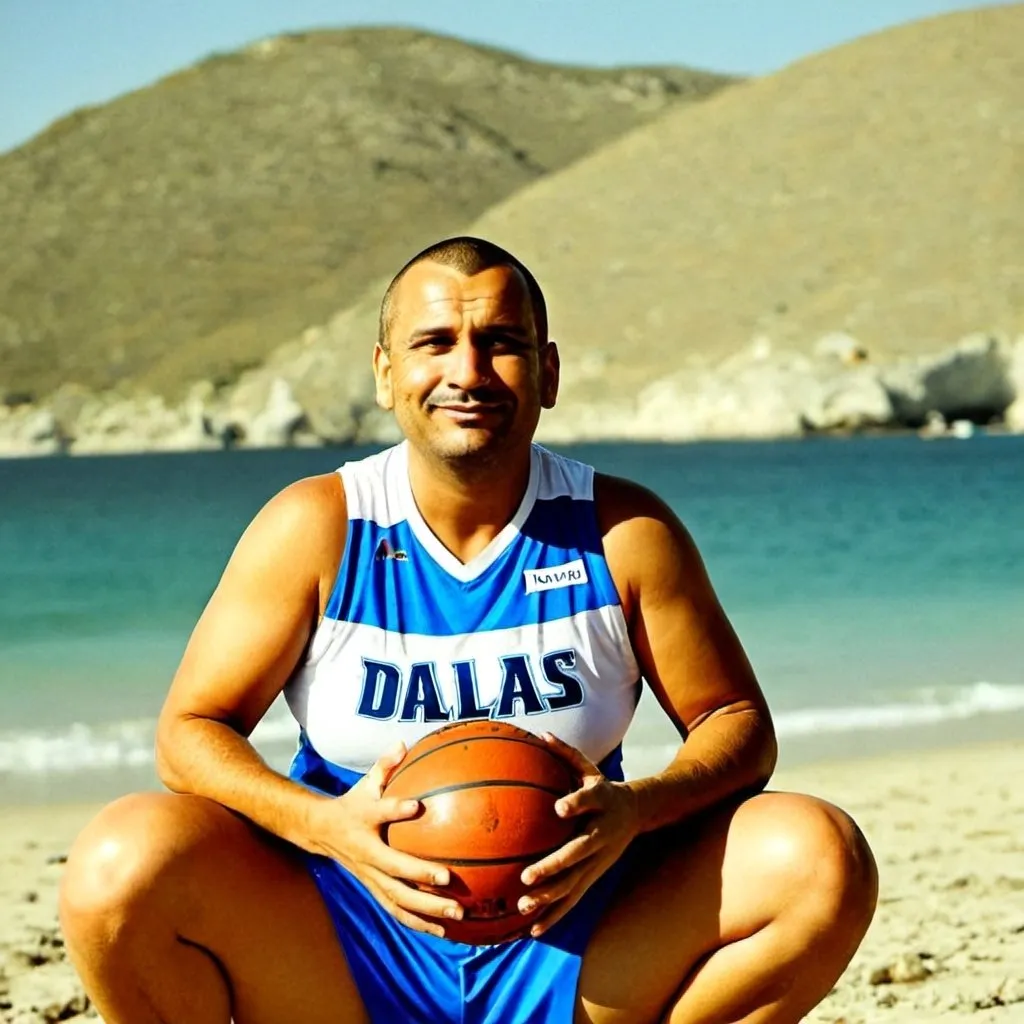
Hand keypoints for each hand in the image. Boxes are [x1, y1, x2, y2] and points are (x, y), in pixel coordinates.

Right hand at [310, 742, 463, 936]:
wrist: (320, 832)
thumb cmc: (353, 804)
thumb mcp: (365, 784)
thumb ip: (385, 766)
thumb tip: (402, 743)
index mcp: (364, 821)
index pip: (379, 813)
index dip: (395, 808)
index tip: (415, 805)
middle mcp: (366, 854)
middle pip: (394, 871)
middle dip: (422, 878)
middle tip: (452, 883)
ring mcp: (369, 876)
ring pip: (397, 899)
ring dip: (426, 911)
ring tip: (455, 917)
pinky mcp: (374, 890)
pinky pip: (397, 910)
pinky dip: (419, 923)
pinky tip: (443, 933)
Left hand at [518, 733, 639, 935]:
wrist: (639, 813)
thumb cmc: (603, 789)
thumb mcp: (590, 769)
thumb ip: (566, 753)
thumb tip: (540, 734)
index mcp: (602, 802)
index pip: (590, 800)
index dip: (577, 803)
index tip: (559, 807)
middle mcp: (603, 833)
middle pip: (579, 852)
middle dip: (554, 865)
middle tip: (527, 875)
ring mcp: (600, 859)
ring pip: (576, 882)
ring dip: (551, 896)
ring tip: (524, 904)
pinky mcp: (595, 875)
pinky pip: (573, 898)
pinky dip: (555, 914)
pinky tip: (533, 929)